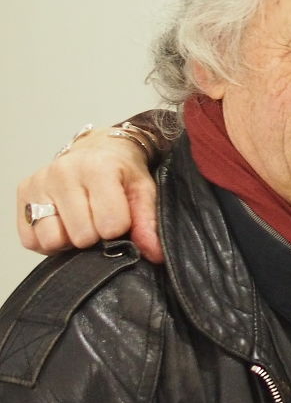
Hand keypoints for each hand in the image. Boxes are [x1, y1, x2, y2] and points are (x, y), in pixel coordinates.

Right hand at [16, 126, 163, 263]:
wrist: (98, 148)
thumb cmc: (122, 171)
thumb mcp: (143, 190)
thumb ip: (148, 222)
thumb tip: (155, 254)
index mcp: (98, 169)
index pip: (110, 226)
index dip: (119, 230)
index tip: (120, 218)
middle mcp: (63, 172)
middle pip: (81, 236)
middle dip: (95, 235)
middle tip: (100, 220)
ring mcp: (39, 183)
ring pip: (51, 240)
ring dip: (69, 240)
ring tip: (81, 222)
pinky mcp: (23, 192)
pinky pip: (31, 240)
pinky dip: (48, 240)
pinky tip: (63, 223)